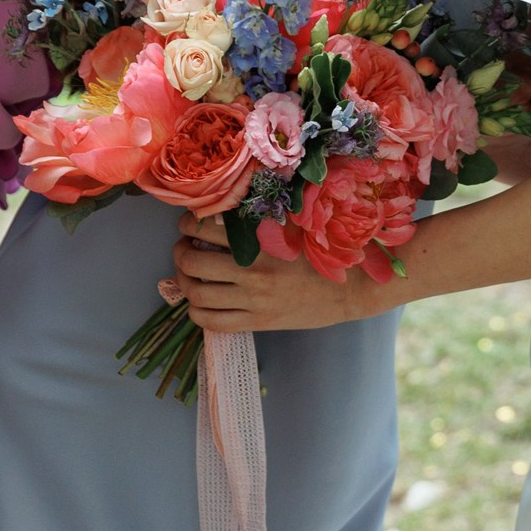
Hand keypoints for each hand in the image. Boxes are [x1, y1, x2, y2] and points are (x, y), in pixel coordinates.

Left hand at [171, 212, 377, 331]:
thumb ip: (260, 217)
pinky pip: (213, 323)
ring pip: (197, 295)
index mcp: (261, 244)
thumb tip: (224, 207)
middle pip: (193, 263)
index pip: (205, 229)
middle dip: (180, 252)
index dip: (188, 224)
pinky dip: (197, 312)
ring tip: (188, 274)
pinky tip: (201, 302)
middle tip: (183, 247)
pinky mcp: (257, 323)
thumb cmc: (322, 252)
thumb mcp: (293, 225)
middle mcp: (252, 274)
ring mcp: (253, 302)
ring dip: (184, 282)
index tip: (188, 223)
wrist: (349, 289)